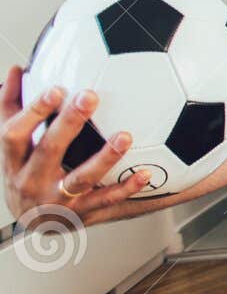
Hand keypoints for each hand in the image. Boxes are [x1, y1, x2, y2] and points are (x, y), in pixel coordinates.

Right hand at [3, 66, 148, 226]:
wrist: (33, 222)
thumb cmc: (25, 173)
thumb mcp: (15, 144)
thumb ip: (12, 107)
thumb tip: (16, 71)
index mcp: (14, 160)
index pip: (14, 134)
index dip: (33, 112)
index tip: (55, 89)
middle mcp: (32, 181)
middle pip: (49, 150)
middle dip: (69, 123)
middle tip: (89, 96)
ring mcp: (57, 200)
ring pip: (81, 178)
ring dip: (105, 157)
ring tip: (124, 135)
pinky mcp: (82, 213)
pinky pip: (107, 200)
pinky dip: (127, 187)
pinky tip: (146, 173)